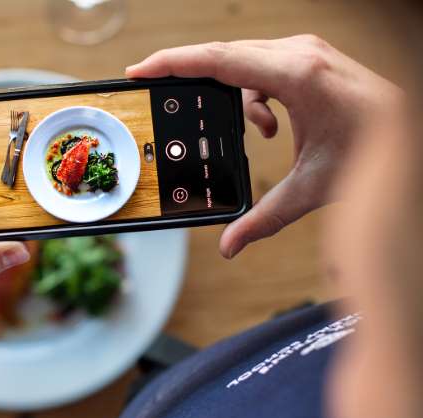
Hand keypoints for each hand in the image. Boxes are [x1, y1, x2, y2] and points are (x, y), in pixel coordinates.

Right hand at [126, 35, 401, 257]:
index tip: (139, 71)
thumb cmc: (373, 153)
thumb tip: (230, 246)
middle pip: (222, 56)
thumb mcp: (310, 188)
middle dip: (188, 78)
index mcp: (296, 75)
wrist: (411, 136)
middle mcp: (299, 54)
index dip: (171, 63)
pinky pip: (262, 69)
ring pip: (243, 63)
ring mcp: (304, 52)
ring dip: (237, 98)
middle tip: (160, 95)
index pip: (217, 60)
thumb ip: (264, 218)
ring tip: (260, 133)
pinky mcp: (308, 59)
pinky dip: (256, 97)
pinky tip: (272, 126)